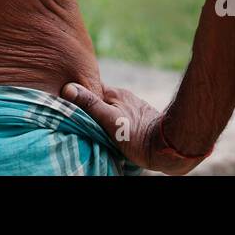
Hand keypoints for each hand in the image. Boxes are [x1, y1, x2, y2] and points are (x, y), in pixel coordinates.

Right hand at [62, 81, 207, 174]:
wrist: (167, 146)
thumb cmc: (136, 134)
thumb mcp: (109, 119)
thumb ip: (90, 104)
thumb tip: (68, 87)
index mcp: (115, 93)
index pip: (91, 90)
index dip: (80, 96)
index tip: (70, 105)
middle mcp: (125, 97)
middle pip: (102, 99)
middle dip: (92, 107)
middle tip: (81, 119)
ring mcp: (134, 107)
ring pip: (113, 109)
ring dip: (105, 116)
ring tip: (97, 128)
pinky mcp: (141, 119)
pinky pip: (123, 117)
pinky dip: (116, 123)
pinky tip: (115, 133)